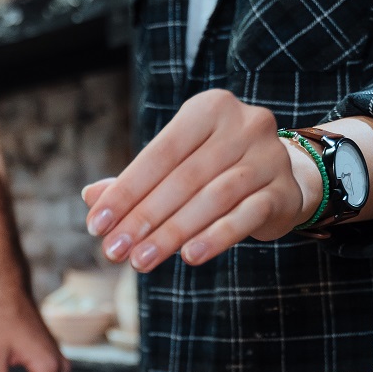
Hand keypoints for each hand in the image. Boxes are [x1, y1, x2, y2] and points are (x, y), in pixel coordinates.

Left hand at [82, 90, 310, 271]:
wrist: (281, 180)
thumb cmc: (213, 172)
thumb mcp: (174, 168)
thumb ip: (136, 182)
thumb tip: (90, 196)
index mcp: (209, 109)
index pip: (159, 154)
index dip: (125, 192)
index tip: (95, 226)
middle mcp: (243, 124)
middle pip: (183, 179)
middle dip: (143, 219)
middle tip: (114, 252)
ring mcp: (268, 156)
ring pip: (213, 198)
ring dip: (172, 234)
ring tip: (141, 262)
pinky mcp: (282, 191)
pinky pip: (245, 216)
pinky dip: (215, 238)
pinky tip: (188, 257)